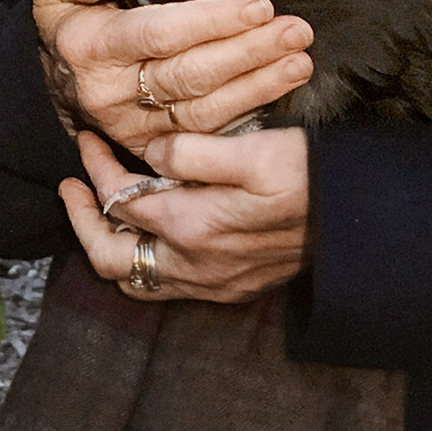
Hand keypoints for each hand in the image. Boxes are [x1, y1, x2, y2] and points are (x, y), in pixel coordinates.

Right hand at [32, 0, 312, 148]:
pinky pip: (206, 133)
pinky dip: (246, 113)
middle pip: (189, 75)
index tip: (260, 6)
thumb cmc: (69, 23)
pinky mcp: (154, 148)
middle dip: (249, 53)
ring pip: (203, 110)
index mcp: (90, 48)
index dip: (212, 21)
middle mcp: (110, 94)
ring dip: (258, 86)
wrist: (56, 81)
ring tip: (300, 61)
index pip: (159, 34)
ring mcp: (133, 127)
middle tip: (297, 32)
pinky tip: (279, 90)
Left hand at [60, 125, 311, 304]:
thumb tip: (152, 152)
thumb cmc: (309, 178)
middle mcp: (194, 266)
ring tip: (105, 210)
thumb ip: (193, 149)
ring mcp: (212, 284)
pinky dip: (143, 261)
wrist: (358, 222)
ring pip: (136, 280)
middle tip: (73, 185)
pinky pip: (166, 287)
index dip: (96, 170)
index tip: (86, 141)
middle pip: (111, 259)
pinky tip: (152, 234)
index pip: (121, 203)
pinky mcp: (230, 289)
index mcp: (192, 227)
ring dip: (112, 245)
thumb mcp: (254, 149)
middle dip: (83, 220)